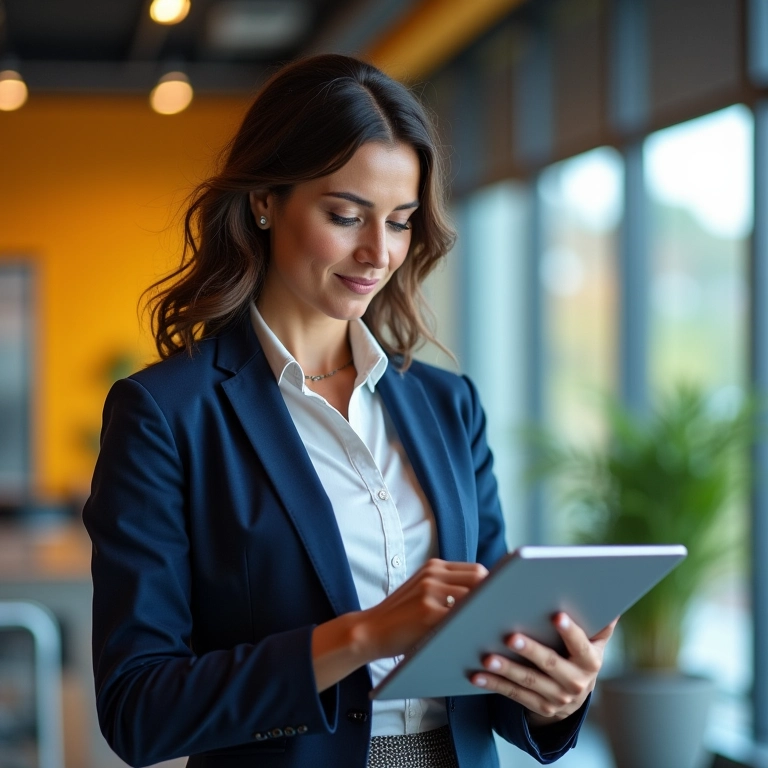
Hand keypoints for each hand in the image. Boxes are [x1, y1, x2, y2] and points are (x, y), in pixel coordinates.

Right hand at [354, 558, 488, 660]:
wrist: (368, 630)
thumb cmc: (399, 619)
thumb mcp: (421, 593)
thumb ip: (446, 589)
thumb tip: (484, 600)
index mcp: (433, 567)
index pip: (475, 569)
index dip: (490, 585)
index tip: (501, 600)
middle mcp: (433, 573)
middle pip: (479, 577)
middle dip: (492, 596)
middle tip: (501, 615)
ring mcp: (430, 590)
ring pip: (473, 596)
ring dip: (486, 611)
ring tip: (494, 628)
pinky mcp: (427, 611)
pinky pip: (460, 616)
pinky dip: (472, 626)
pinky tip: (477, 637)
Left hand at [469, 613, 617, 725]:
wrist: (576, 695)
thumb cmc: (580, 654)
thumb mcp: (595, 641)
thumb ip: (600, 623)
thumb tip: (609, 600)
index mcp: (590, 661)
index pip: (581, 646)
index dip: (570, 632)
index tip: (556, 615)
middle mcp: (575, 682)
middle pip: (551, 665)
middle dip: (530, 651)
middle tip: (510, 636)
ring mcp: (557, 698)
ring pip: (528, 682)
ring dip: (506, 669)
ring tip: (487, 657)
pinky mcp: (539, 707)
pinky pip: (514, 694)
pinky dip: (494, 684)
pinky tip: (477, 675)